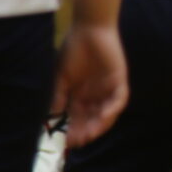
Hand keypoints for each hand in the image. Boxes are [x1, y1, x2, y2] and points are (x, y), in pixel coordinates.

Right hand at [54, 22, 128, 146]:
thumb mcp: (61, 77)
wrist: (88, 29)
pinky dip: (113, 109)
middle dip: (86, 131)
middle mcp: (96, 93)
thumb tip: (51, 118)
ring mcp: (109, 88)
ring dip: (100, 124)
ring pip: (107, 113)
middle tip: (78, 142)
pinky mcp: (120, 80)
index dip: (73, 129)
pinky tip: (104, 116)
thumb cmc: (73, 49)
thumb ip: (59, 97)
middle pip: (93, 118)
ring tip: (90, 134)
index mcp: (81, 93)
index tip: (66, 142)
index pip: (78, 117)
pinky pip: (120, 99)